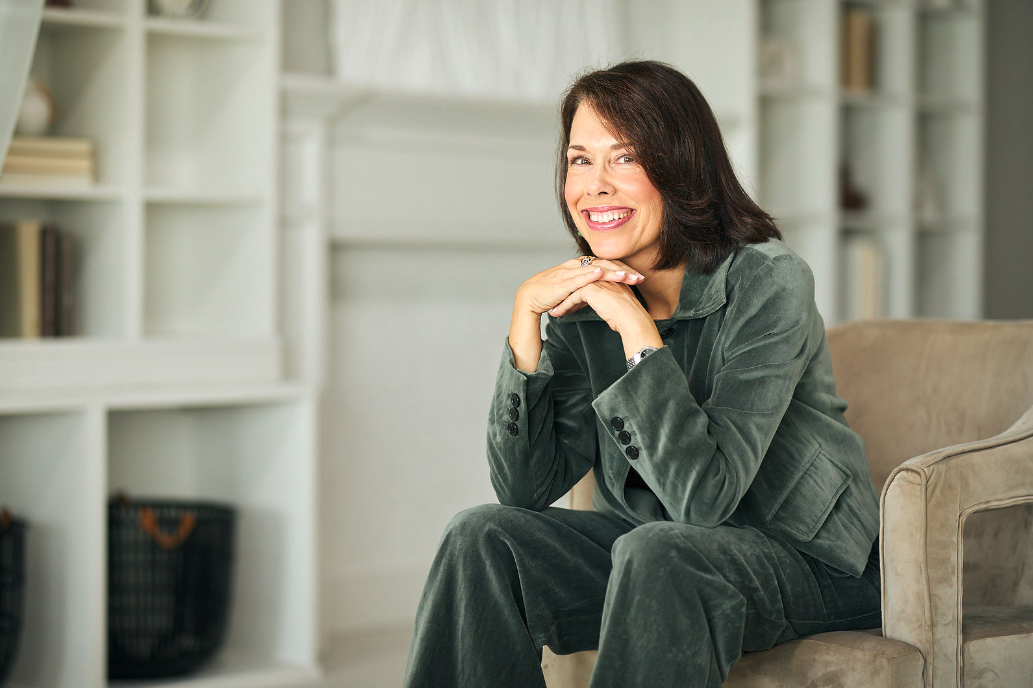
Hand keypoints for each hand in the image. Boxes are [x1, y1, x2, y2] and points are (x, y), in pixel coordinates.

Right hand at [516, 257, 644, 316]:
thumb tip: (601, 295)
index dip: (622, 269)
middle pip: (603, 263)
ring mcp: (568, 272)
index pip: (605, 264)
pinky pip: (578, 277)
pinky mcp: (561, 282)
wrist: (529, 298)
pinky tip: (601, 274)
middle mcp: (575, 266)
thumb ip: (586, 289)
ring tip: (628, 276)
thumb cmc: (549, 295)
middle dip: (623, 270)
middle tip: (640, 277)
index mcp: (579, 266)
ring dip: (612, 272)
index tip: (637, 276)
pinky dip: (590, 274)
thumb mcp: (573, 291)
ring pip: (594, 269)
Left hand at [547, 279, 646, 333]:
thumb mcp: (615, 303)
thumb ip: (607, 299)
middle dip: (565, 295)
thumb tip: (603, 305)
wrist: (632, 318)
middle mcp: (601, 275)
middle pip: (577, 284)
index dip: (575, 292)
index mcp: (607, 277)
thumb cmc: (627, 315)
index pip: (585, 281)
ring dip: (561, 301)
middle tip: (555, 303)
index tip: (566, 300)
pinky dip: (563, 307)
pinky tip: (557, 314)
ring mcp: (595, 281)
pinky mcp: (590, 289)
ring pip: (572, 290)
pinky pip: (572, 298)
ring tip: (553, 310)